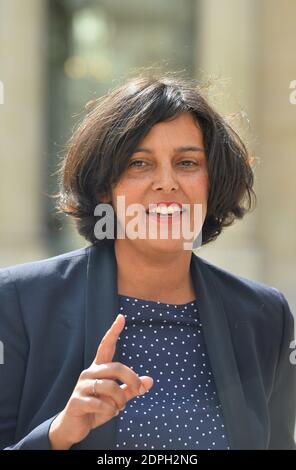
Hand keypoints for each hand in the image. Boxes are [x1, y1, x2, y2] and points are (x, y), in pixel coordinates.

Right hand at [49, 314, 153, 448]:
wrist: (73, 426)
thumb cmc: (97, 408)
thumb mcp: (117, 398)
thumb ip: (131, 389)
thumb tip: (150, 381)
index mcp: (98, 368)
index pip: (106, 346)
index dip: (113, 331)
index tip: (121, 317)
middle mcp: (89, 373)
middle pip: (116, 367)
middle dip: (132, 379)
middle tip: (140, 391)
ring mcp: (81, 386)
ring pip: (110, 386)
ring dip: (120, 400)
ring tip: (119, 407)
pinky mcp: (76, 401)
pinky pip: (100, 404)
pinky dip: (110, 411)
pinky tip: (109, 413)